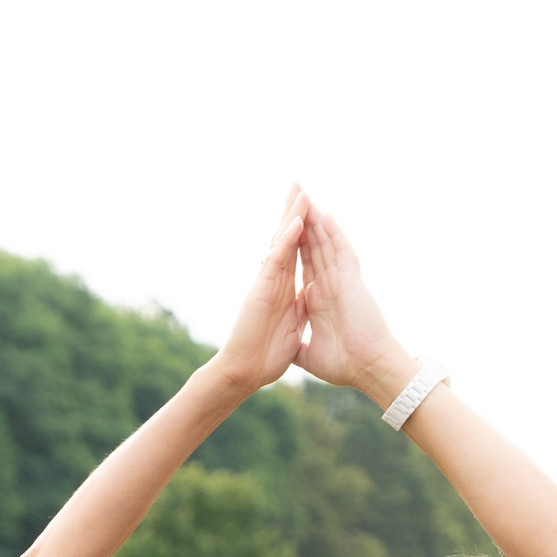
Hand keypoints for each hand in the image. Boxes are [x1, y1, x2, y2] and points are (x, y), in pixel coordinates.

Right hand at [206, 187, 311, 396]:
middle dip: (294, 211)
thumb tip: (310, 295)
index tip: (311, 208)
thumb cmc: (264, 355)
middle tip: (300, 184)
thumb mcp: (292, 326)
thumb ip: (299, 308)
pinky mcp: (261, 289)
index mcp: (283, 288)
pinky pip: (278, 259)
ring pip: (282, 241)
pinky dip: (288, 239)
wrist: (245, 373)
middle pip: (286, 238)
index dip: (303, 229)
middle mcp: (274, 279)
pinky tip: (297, 220)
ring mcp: (266, 282)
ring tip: (302, 191)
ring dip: (292, 215)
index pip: (296, 251)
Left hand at [295, 209, 414, 407]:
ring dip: (315, 220)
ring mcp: (342, 281)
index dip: (293, 245)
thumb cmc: (345, 365)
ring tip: (305, 196)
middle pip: (313, 246)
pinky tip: (324, 214)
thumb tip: (289, 348)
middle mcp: (330, 284)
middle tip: (293, 198)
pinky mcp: (352, 281)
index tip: (282, 228)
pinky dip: (333, 233)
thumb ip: (299, 345)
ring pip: (326, 243)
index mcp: (319, 299)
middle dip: (302, 222)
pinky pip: (341, 251)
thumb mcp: (310, 354)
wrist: (367, 370)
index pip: (304, 264)